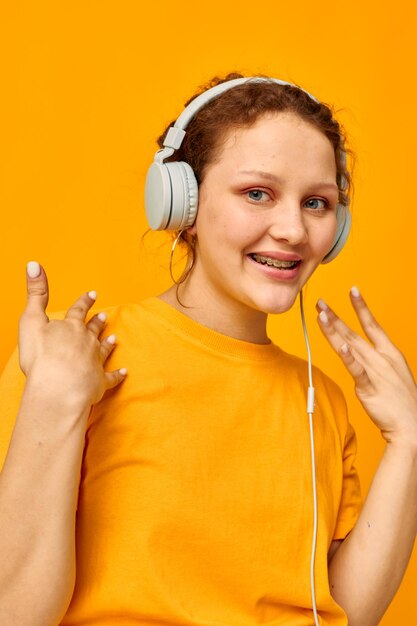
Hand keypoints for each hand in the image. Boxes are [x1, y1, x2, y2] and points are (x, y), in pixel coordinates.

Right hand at [18, 262, 126, 407]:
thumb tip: (34, 263)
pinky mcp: (100, 382)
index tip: (93, 294)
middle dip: (97, 322)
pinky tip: (124, 373)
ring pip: (103, 349)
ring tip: (114, 338)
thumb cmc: (42, 356)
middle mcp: (86, 341)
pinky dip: (117, 375)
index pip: (78, 310)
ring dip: (108, 343)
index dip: (84, 302)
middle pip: (93, 329)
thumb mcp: (32, 320)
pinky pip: (111, 377)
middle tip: (105, 316)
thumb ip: (35, 294)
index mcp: (71, 327)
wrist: (59, 387)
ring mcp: (95, 361)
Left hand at [316, 287, 416, 445]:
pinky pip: (356, 369)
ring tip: (321, 316)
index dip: (362, 307)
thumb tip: (356, 355)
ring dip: (334, 330)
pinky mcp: (368, 387)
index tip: (353, 290)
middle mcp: (382, 358)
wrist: (412, 426)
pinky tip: (340, 346)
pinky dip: (348, 357)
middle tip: (320, 302)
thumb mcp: (392, 374)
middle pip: (354, 333)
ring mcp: (375, 372)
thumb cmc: (401, 401)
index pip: (373, 324)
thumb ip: (373, 362)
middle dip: (335, 316)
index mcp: (390, 353)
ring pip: (350, 346)